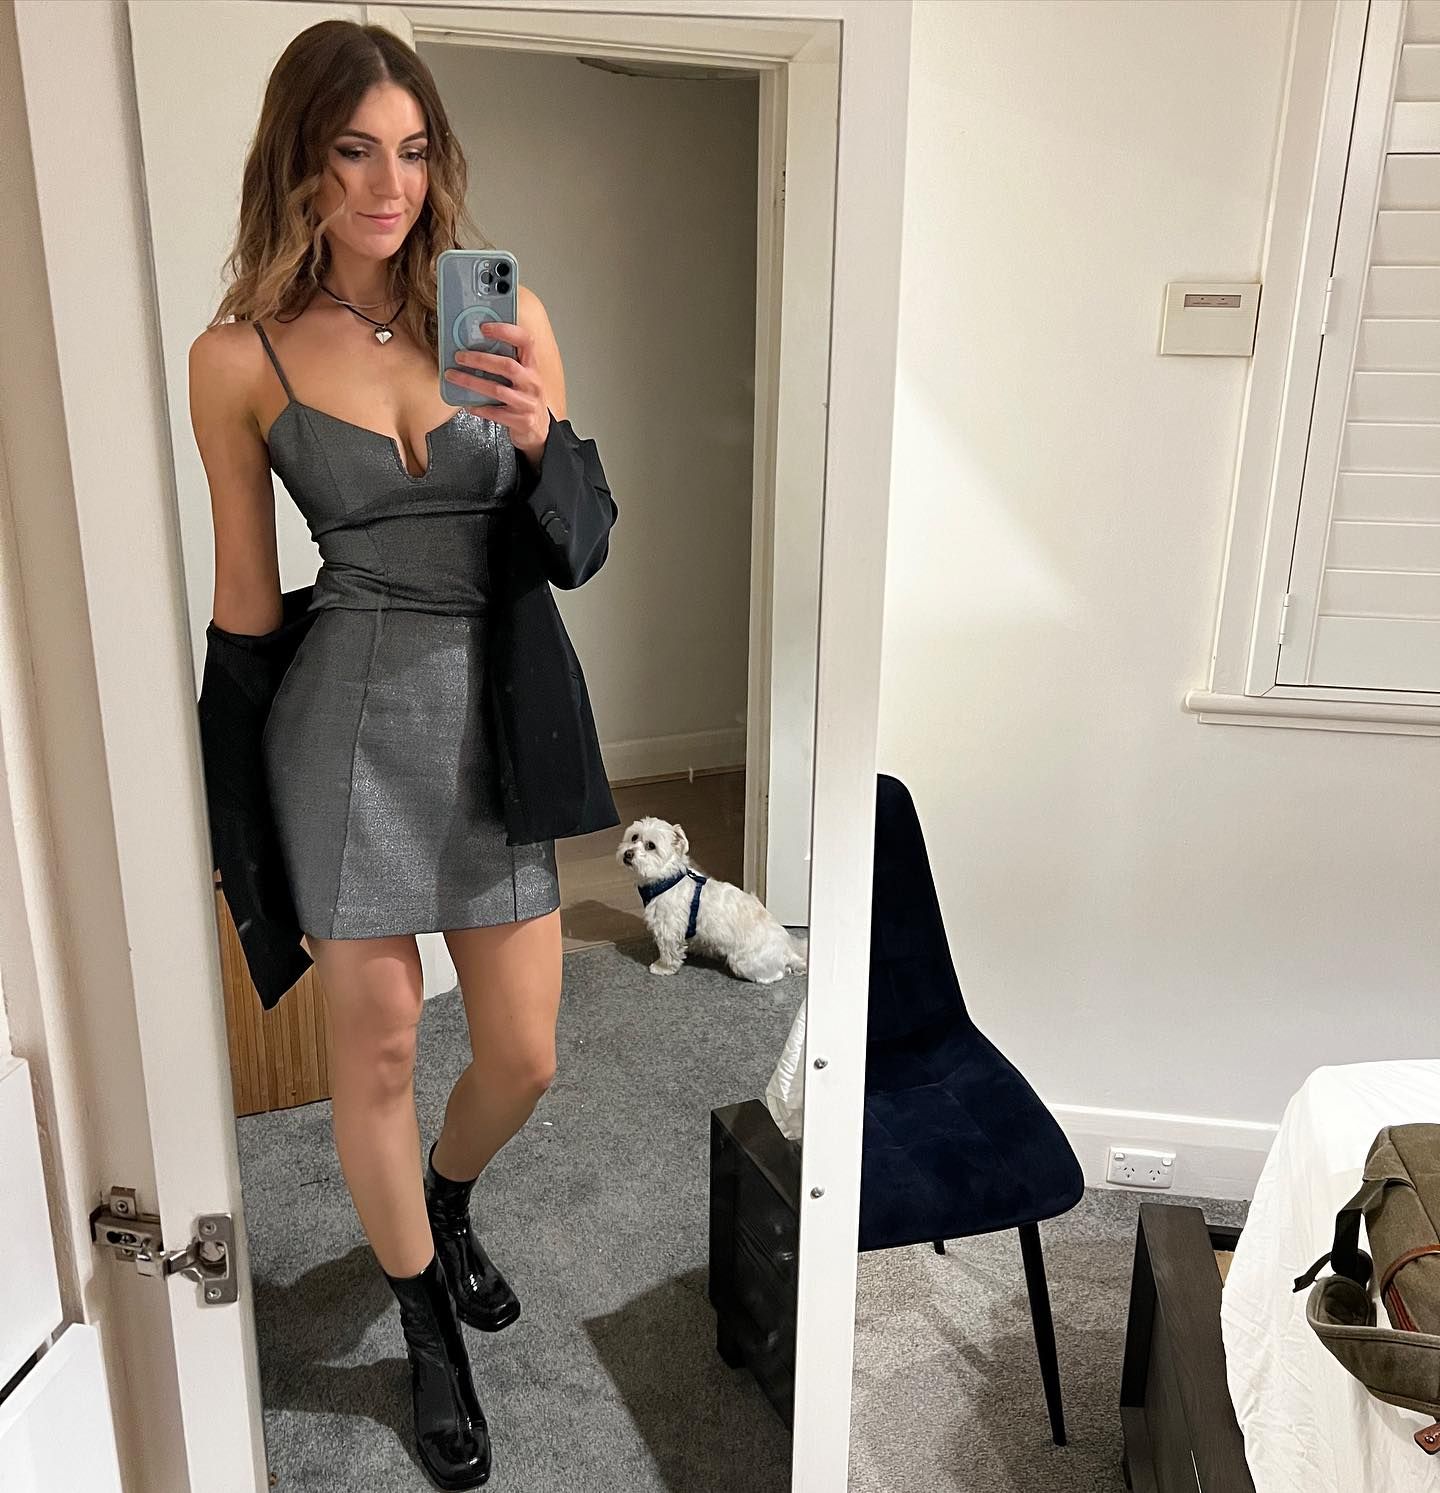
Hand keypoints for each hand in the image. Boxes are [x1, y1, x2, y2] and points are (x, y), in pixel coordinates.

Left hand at [444, 320, 551, 465]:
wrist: (539, 430)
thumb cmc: (525, 399)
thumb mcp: (523, 378)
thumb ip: (507, 363)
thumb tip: (475, 346)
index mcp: (533, 367)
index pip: (525, 341)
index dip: (506, 331)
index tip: (484, 327)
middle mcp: (533, 383)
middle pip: (507, 365)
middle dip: (480, 359)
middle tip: (459, 356)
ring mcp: (528, 403)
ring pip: (497, 390)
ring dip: (472, 382)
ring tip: (453, 376)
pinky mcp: (522, 421)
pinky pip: (496, 414)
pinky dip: (479, 408)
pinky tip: (467, 404)